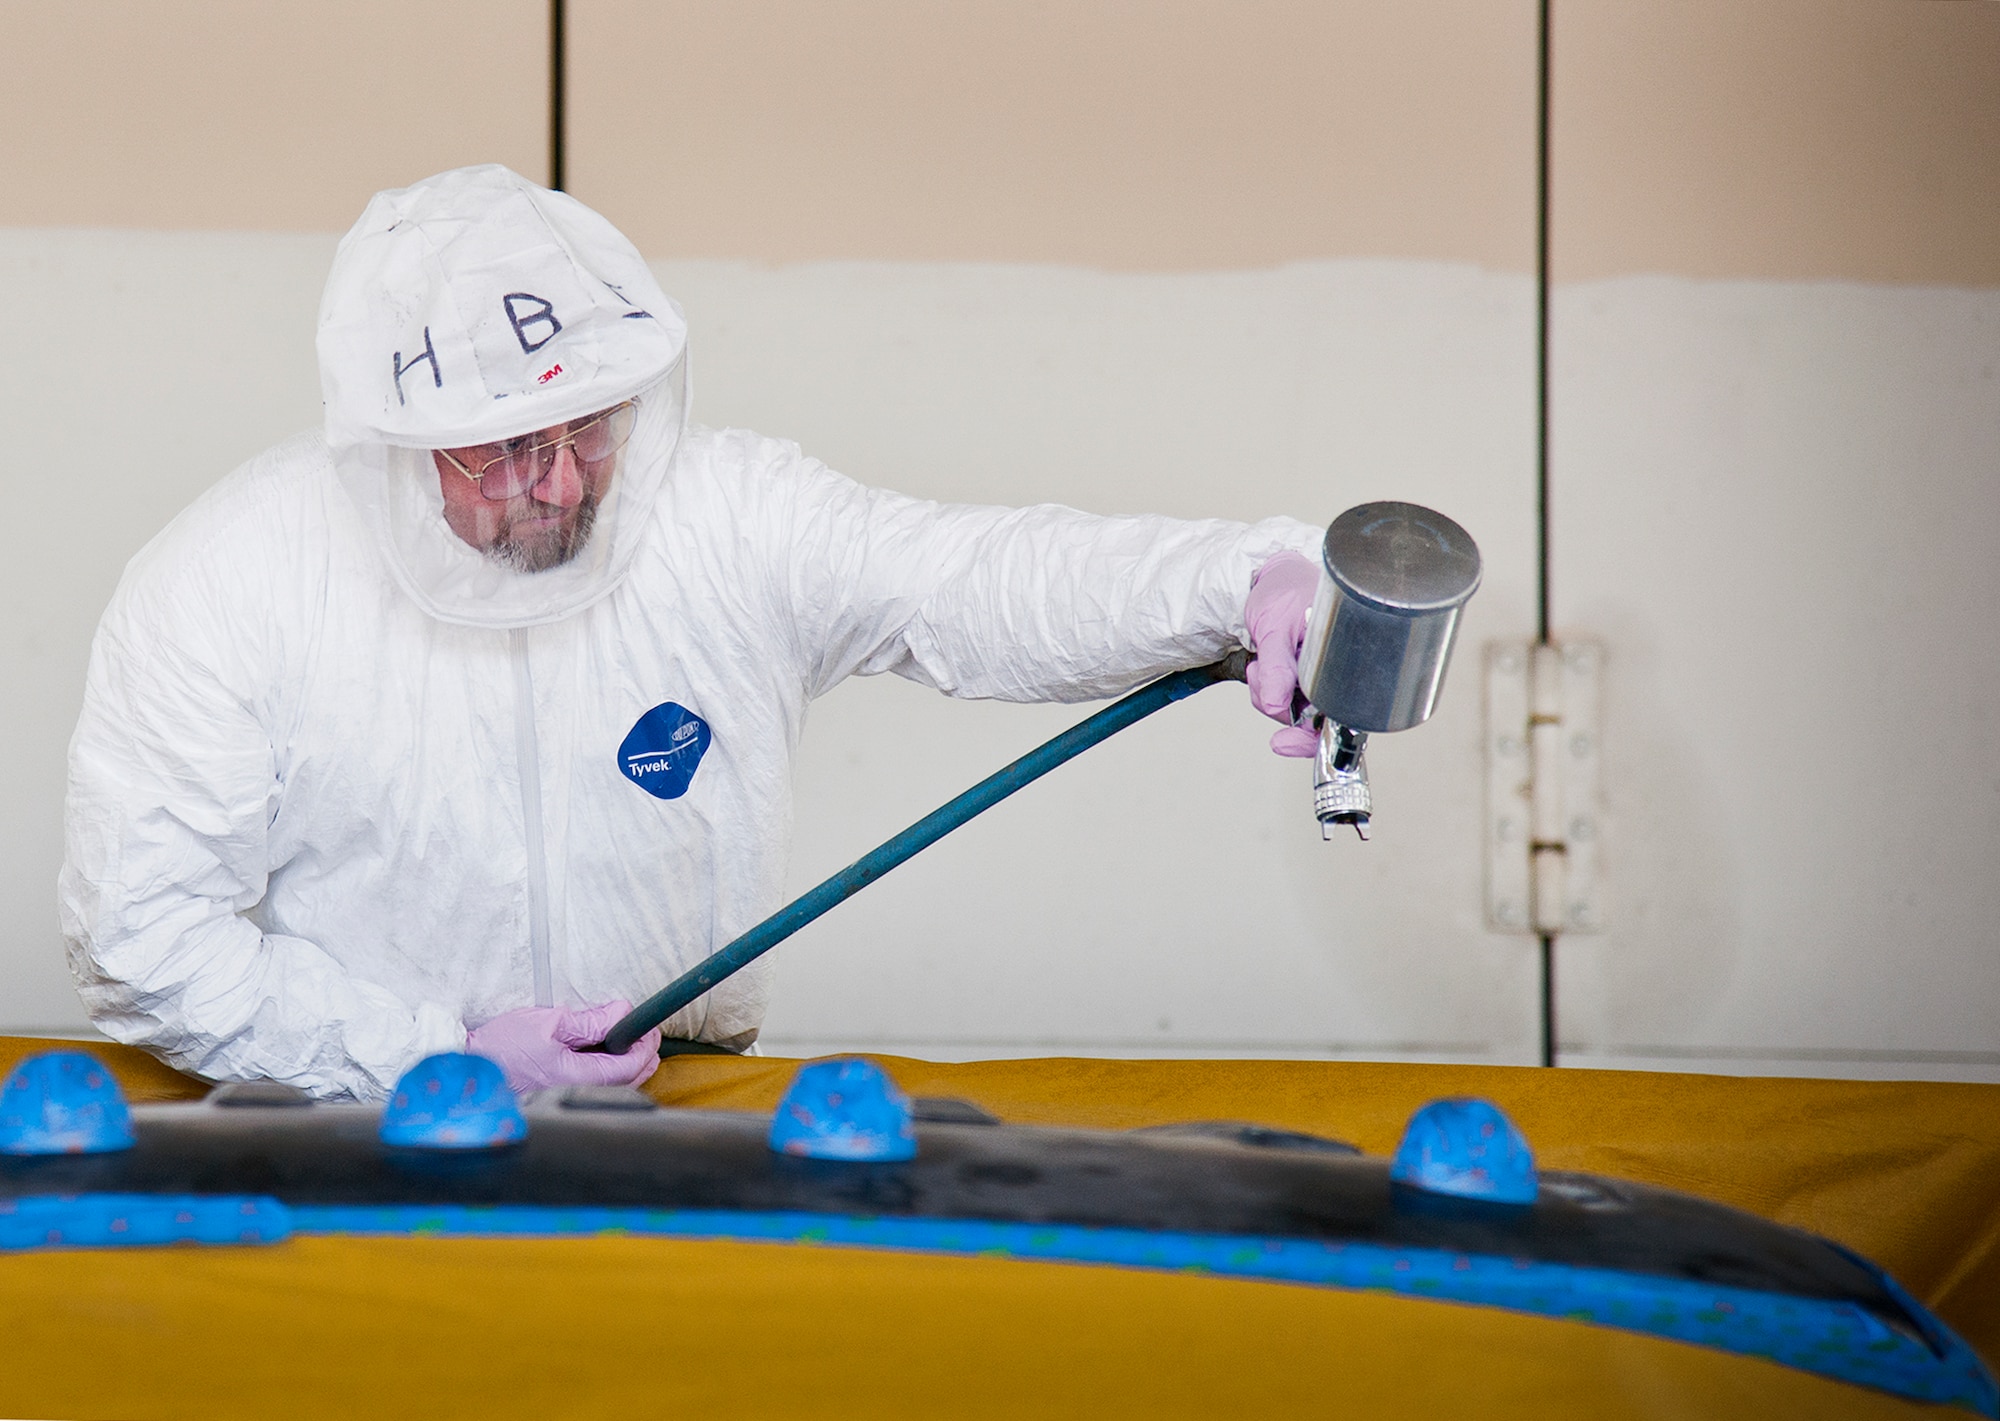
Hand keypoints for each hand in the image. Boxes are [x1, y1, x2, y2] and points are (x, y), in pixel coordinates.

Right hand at [465, 1001, 662, 1092]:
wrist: (470, 1067)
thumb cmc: (502, 1045)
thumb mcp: (549, 1022)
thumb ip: (591, 1020)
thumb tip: (622, 1013)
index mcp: (575, 1077)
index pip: (628, 1067)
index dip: (644, 1046)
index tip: (647, 1028)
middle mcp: (576, 1094)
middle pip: (627, 1082)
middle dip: (642, 1057)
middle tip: (643, 1034)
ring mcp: (568, 1098)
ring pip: (614, 1087)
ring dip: (628, 1065)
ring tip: (626, 1042)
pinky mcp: (559, 1097)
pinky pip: (596, 1088)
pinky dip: (609, 1072)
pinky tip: (603, 1055)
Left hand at [1243, 551, 1320, 757]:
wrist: (1271, 574)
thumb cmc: (1284, 590)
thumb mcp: (1275, 624)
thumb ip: (1277, 666)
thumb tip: (1278, 704)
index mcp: (1346, 664)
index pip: (1336, 719)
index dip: (1308, 738)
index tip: (1281, 742)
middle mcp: (1336, 676)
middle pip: (1307, 720)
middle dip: (1276, 703)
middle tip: (1258, 673)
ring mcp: (1318, 679)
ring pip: (1289, 710)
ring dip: (1266, 692)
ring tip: (1260, 658)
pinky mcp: (1300, 678)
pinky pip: (1279, 698)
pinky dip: (1264, 687)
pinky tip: (1260, 662)